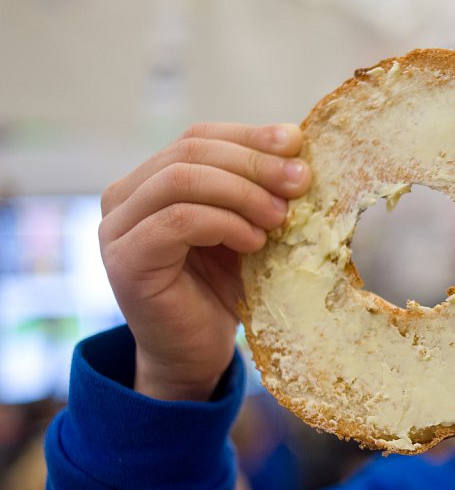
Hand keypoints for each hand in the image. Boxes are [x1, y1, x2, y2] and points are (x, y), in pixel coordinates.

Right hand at [99, 123, 309, 400]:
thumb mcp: (246, 228)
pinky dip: (224, 223)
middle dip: (254, 162)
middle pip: (190, 151)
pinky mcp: (126, 260)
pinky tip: (254, 241)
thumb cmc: (223, 289)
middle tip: (300, 182)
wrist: (196, 353)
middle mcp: (125, 196)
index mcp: (151, 179)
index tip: (296, 143)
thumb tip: (298, 146)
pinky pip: (177, 220)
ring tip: (281, 217)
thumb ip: (259, 189)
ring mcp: (118, 228)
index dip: (249, 136)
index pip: (199, 137)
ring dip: (242, 192)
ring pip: (181, 180)